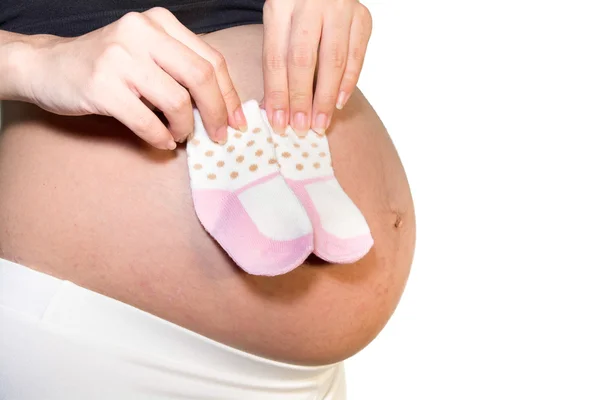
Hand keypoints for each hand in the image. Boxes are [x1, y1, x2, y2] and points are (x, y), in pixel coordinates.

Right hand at [21, 8, 245, 148]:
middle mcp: (141, 32)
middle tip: (220, 135)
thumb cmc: (108, 65)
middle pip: (201, 77)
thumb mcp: (148, 53)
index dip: (230, 94)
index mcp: (160, 22)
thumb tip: (225, 105)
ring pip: (177, 100)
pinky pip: (146, 120)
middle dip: (217, 112)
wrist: (48, 66)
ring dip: (186, 127)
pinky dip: (160, 137)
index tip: (238, 120)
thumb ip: (181, 68)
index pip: (211, 59)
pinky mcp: (101, 85)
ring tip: (180, 136)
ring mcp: (119, 57)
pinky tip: (162, 142)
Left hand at [262, 0, 371, 135]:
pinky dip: (348, 83)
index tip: (278, 122)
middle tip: (300, 128)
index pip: (276, 57)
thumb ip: (276, 60)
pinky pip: (356, 56)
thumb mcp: (279, 24)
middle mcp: (311, 4)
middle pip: (303, 61)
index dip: (277, 94)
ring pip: (333, 61)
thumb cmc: (297, 9)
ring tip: (320, 123)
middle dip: (301, 100)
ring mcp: (340, 8)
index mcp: (280, 6)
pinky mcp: (362, 17)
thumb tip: (275, 109)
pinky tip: (338, 103)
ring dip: (325, 98)